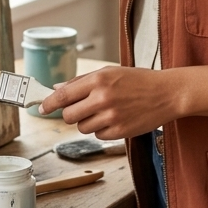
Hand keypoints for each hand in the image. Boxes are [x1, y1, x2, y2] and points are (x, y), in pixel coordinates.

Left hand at [39, 67, 178, 139]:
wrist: (166, 93)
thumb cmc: (137, 80)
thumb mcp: (109, 72)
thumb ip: (81, 81)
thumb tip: (57, 89)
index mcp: (98, 80)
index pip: (64, 95)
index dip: (49, 103)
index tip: (41, 108)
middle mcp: (103, 98)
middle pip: (69, 116)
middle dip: (71, 114)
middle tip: (81, 109)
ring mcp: (112, 117)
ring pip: (82, 127)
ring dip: (87, 122)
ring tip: (104, 111)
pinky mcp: (120, 132)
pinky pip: (98, 135)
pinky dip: (102, 129)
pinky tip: (115, 119)